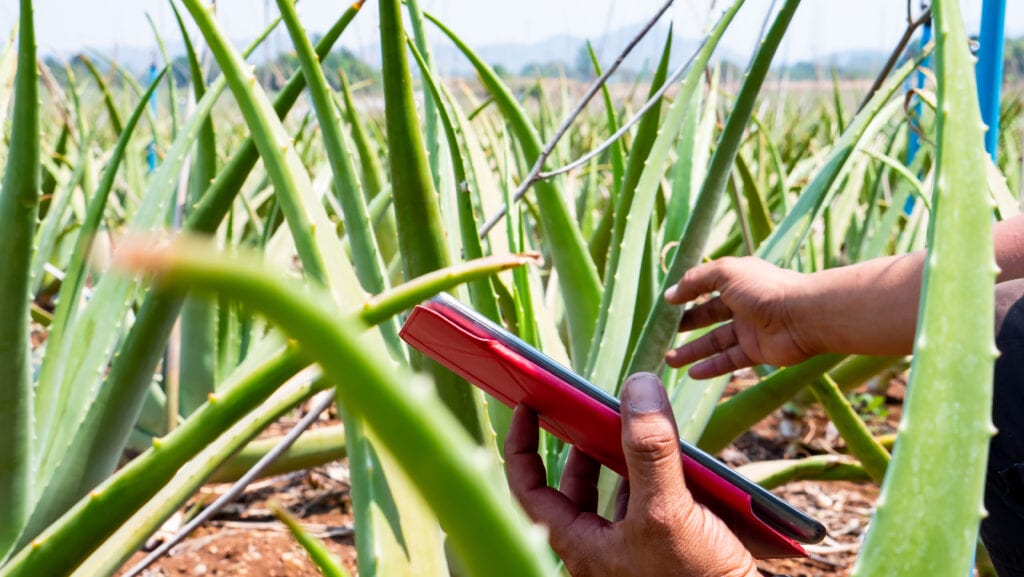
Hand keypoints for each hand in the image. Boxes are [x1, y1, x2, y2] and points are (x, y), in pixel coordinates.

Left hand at [505, 373, 758, 576]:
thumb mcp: (667, 512)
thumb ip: (650, 450)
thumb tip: (637, 387)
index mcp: (582, 545)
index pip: (529, 489)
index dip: (521, 446)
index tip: (527, 407)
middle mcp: (602, 548)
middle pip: (573, 489)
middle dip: (579, 446)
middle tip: (583, 411)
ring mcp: (634, 551)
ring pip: (614, 495)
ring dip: (622, 458)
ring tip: (633, 425)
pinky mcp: (665, 550)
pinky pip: (650, 505)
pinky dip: (656, 477)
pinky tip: (675, 460)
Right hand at [664, 257, 817, 378]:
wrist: (804, 316)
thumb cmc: (765, 289)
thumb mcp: (725, 273)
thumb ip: (695, 281)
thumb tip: (670, 295)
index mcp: (739, 281)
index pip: (708, 287)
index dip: (688, 295)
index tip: (668, 305)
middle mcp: (744, 304)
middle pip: (709, 316)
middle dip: (686, 325)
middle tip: (664, 335)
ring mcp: (751, 330)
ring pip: (716, 341)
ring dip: (692, 351)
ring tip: (669, 359)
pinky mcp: (758, 352)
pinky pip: (730, 361)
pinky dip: (711, 367)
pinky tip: (692, 374)